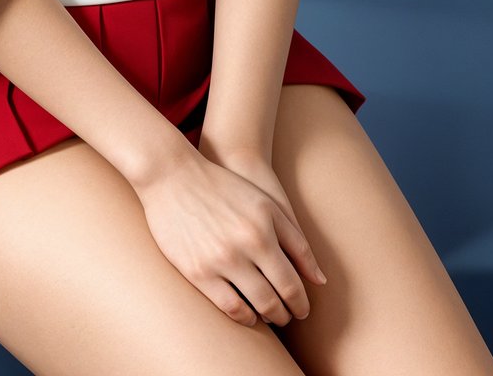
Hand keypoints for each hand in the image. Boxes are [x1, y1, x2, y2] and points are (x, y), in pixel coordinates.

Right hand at [132, 143, 325, 328]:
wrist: (173, 176)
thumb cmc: (225, 187)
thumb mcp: (264, 204)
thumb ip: (294, 239)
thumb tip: (320, 280)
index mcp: (263, 228)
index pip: (294, 278)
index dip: (302, 300)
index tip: (304, 309)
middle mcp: (245, 245)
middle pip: (279, 294)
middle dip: (290, 312)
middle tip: (291, 317)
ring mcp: (220, 260)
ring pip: (257, 305)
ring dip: (270, 316)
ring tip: (273, 317)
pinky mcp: (198, 271)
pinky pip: (230, 307)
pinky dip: (245, 317)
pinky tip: (248, 315)